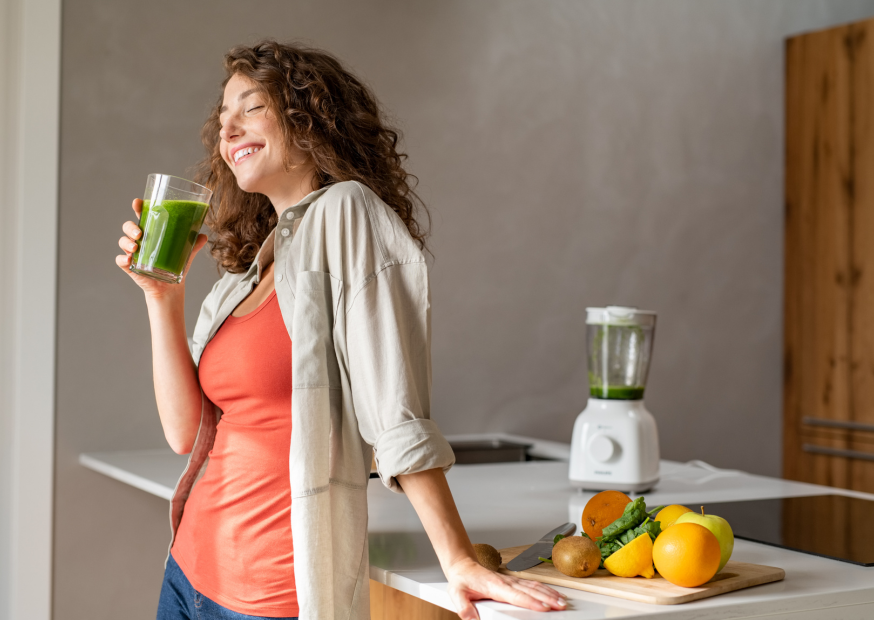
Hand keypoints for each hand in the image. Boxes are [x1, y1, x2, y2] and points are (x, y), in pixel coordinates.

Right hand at [116, 198, 207, 300]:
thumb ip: (194, 244)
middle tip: (140, 233)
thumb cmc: (175, 264)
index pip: (142, 216)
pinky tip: (129, 260)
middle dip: (131, 227)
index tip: (137, 202)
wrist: (170, 286)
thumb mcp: (186, 253)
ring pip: (123, 242)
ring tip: (135, 247)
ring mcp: (133, 252)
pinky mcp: (130, 266)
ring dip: (126, 242)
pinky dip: (122, 259)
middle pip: (128, 227)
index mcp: (151, 231)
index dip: (138, 207)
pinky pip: (120, 261)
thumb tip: (203, 236)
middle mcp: (139, 240)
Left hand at [445, 557, 566, 619]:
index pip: (516, 595)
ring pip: (534, 586)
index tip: (544, 607)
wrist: (463, 566)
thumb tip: (471, 619)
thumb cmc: (462, 580)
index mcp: (495, 586)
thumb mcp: (456, 594)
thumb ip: (464, 607)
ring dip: (549, 593)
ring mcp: (511, 580)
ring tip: (562, 601)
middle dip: (547, 598)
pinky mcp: (513, 581)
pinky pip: (532, 584)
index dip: (531, 601)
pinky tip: (553, 594)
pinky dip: (545, 589)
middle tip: (561, 606)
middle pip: (530, 590)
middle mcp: (506, 582)